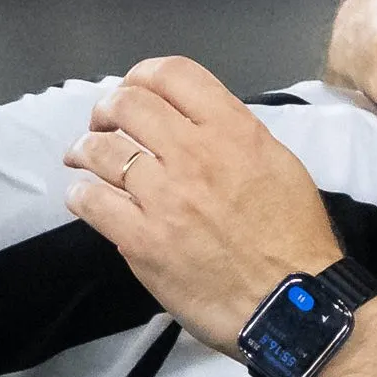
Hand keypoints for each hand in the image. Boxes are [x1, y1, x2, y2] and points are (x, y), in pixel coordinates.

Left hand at [63, 57, 344, 350]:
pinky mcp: (140, 240)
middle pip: (127, 104)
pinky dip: (81, 195)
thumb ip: (236, 138)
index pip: (172, 74)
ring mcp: (163, 197)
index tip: (135, 92)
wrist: (294, 302)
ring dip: (85, 149)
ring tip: (84, 160)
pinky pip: (89, 202)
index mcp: (234, 131)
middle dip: (107, 110)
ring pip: (99, 150)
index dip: (142, 75)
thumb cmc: (295, 236)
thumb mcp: (280, 166)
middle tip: (105, 125)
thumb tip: (195, 127)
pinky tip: (89, 200)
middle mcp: (194, 154)